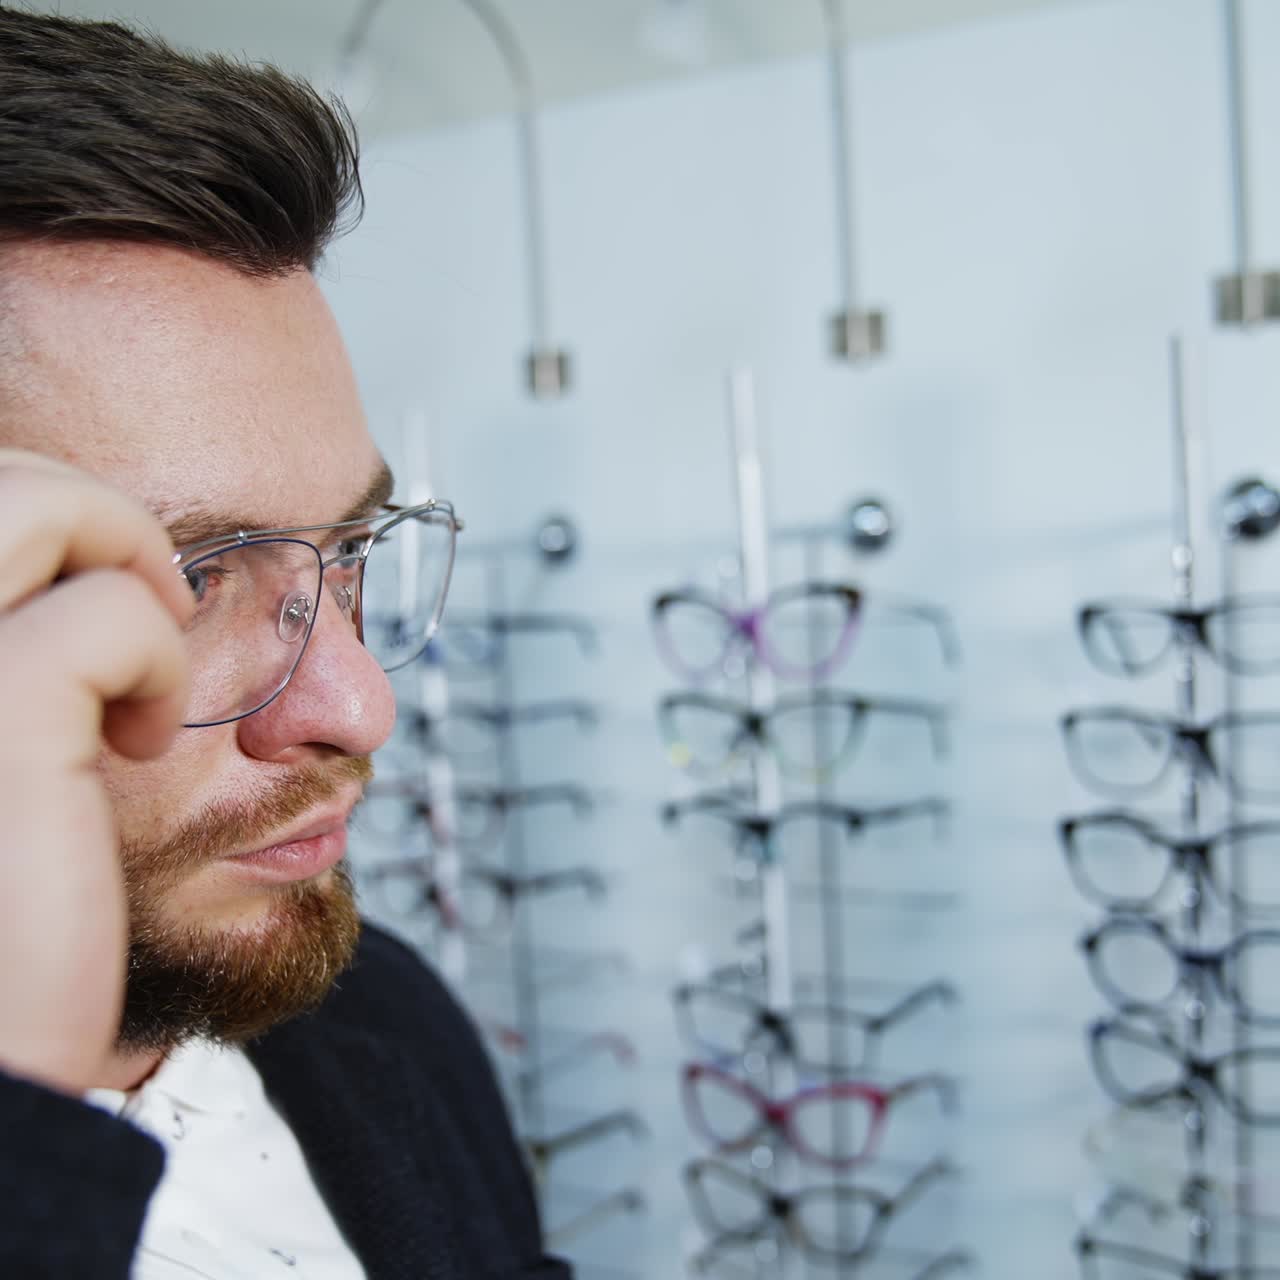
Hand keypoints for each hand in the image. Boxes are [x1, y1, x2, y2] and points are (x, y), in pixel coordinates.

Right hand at [0, 450, 192, 1094]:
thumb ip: (5, 651)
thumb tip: (60, 582)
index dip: (14, 501)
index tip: (71, 571)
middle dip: (74, 501)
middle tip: (134, 588)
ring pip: (35, 503)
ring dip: (117, 546)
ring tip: (144, 638)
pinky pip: (111, 615)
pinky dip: (155, 659)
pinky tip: (135, 734)